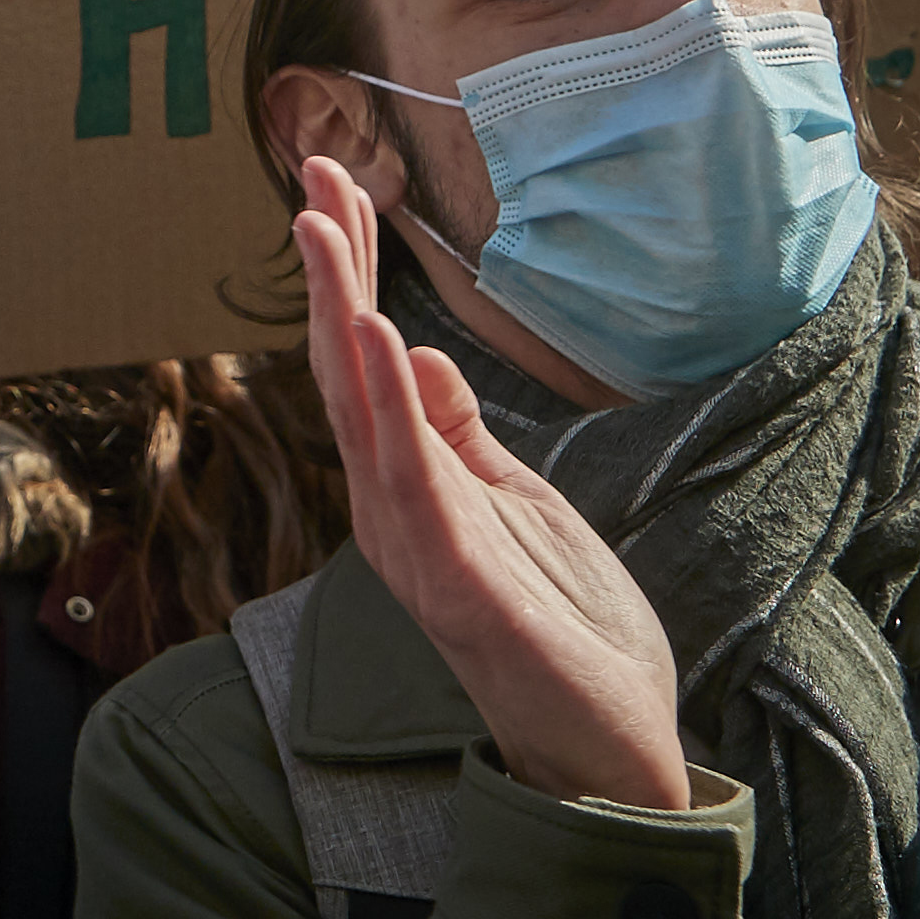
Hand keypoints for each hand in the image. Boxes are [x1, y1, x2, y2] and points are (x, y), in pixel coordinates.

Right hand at [292, 157, 692, 808]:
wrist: (608, 747)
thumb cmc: (562, 629)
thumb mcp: (517, 504)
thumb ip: (461, 434)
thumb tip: (412, 347)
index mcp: (409, 487)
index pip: (363, 363)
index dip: (345, 271)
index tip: (334, 184)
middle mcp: (392, 511)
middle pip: (346, 372)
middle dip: (328, 269)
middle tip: (311, 171)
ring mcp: (418, 548)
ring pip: (363, 416)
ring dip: (339, 316)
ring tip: (322, 231)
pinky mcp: (459, 584)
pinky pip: (416, 482)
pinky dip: (391, 409)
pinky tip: (378, 341)